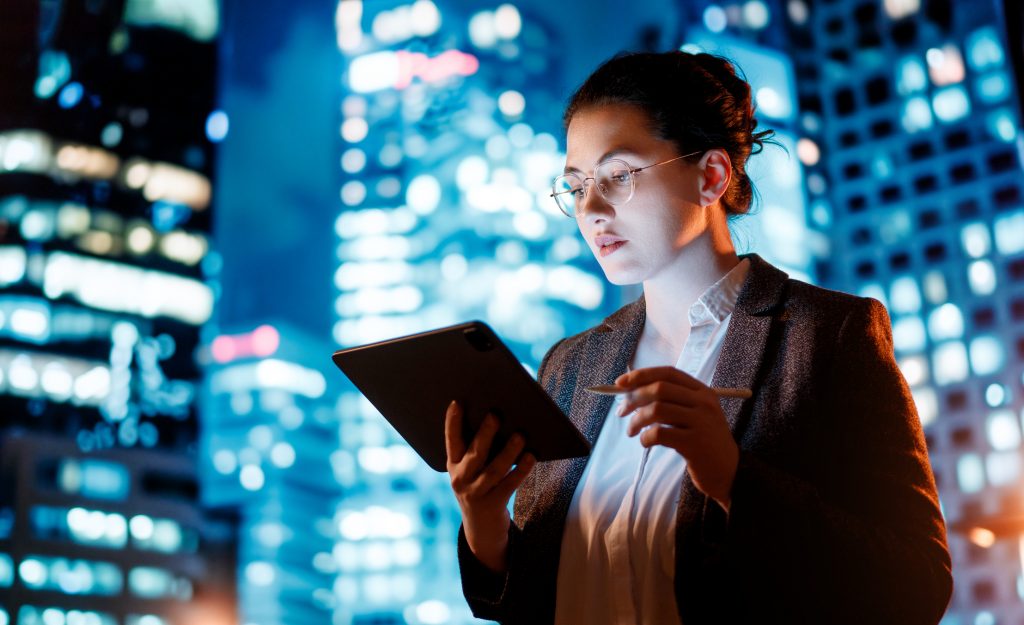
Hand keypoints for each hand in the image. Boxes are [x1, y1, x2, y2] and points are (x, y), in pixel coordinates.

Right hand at [445, 400, 535, 572]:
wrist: (481, 531)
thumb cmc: (479, 489)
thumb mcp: (470, 472)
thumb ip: (477, 451)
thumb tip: (499, 422)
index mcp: (453, 466)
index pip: (451, 441)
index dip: (452, 422)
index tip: (457, 402)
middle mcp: (460, 479)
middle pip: (474, 453)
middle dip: (485, 433)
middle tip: (496, 414)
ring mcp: (475, 494)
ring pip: (495, 469)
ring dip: (509, 451)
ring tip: (521, 435)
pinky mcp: (492, 505)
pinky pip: (509, 484)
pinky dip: (522, 470)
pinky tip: (532, 457)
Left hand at [615, 367, 737, 511]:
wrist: (729, 472)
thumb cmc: (703, 442)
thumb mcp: (694, 415)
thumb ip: (670, 401)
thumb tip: (630, 392)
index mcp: (703, 391)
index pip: (668, 373)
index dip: (641, 375)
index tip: (620, 383)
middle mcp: (704, 403)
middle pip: (660, 388)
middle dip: (634, 398)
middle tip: (621, 412)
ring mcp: (701, 422)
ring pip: (656, 410)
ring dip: (636, 420)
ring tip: (631, 431)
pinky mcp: (694, 443)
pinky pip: (659, 433)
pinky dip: (645, 437)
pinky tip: (645, 442)